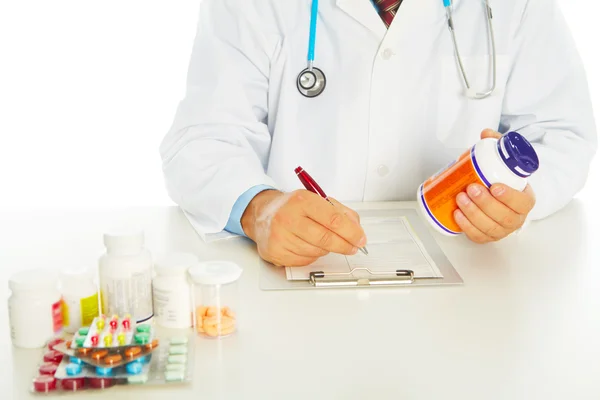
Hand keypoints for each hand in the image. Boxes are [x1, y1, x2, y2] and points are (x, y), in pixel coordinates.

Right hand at [241, 189, 366, 266]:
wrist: (262, 214)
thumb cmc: (292, 207)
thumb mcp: (316, 200)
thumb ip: (340, 212)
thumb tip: (357, 229)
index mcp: (301, 201)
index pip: (333, 219)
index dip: (351, 232)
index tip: (360, 239)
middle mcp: (288, 218)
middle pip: (326, 239)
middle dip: (344, 245)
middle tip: (352, 247)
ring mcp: (280, 236)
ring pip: (316, 252)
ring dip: (326, 249)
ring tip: (321, 240)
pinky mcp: (275, 252)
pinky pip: (305, 261)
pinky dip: (312, 256)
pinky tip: (307, 245)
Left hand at [453, 129, 535, 243]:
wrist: (500, 196)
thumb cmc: (503, 181)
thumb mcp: (504, 162)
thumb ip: (498, 145)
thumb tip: (486, 134)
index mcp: (525, 200)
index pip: (523, 202)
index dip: (510, 197)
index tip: (495, 187)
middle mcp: (516, 218)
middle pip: (504, 216)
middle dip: (485, 203)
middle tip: (471, 189)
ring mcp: (501, 230)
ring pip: (490, 227)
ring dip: (473, 214)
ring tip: (460, 198)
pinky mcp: (487, 236)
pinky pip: (478, 237)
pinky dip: (467, 227)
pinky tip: (457, 215)